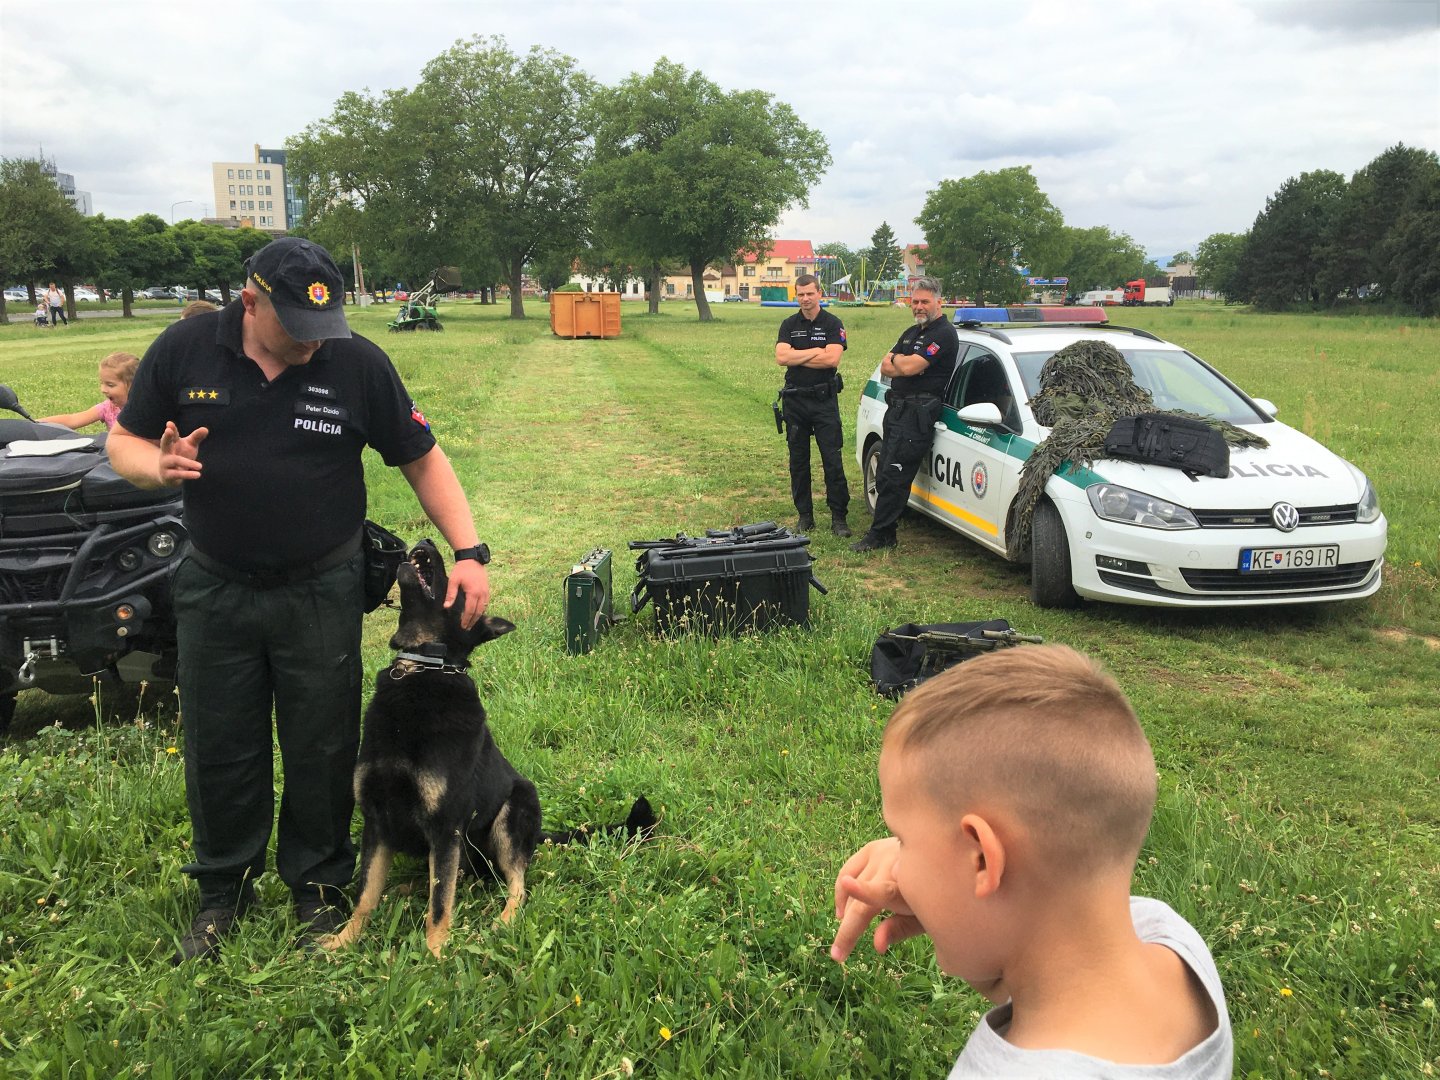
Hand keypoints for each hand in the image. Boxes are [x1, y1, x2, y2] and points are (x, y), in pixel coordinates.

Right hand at [157, 422, 207, 486]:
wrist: (168, 476)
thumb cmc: (181, 456)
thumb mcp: (189, 446)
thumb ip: (196, 438)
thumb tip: (206, 429)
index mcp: (171, 443)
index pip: (172, 435)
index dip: (171, 429)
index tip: (169, 423)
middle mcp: (165, 452)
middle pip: (165, 444)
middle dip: (166, 437)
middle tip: (168, 431)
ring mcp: (164, 464)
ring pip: (175, 461)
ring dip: (187, 463)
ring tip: (200, 466)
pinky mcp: (167, 475)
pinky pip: (177, 474)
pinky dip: (187, 474)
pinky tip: (198, 475)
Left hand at [445, 558, 489, 629]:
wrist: (472, 558)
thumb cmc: (461, 569)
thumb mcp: (453, 581)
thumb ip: (450, 595)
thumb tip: (446, 607)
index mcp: (473, 593)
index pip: (470, 610)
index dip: (466, 619)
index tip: (463, 626)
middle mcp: (482, 594)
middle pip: (478, 612)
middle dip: (473, 621)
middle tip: (467, 628)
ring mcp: (486, 591)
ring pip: (483, 608)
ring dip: (478, 616)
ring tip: (472, 623)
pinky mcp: (487, 589)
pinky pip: (486, 602)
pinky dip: (482, 609)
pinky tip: (478, 612)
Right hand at [830, 838, 924, 963]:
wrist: (943, 858)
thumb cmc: (936, 894)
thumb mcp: (924, 916)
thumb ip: (899, 930)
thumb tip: (877, 947)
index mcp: (909, 882)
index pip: (884, 892)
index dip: (864, 892)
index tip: (846, 894)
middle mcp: (892, 863)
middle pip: (861, 901)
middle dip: (847, 931)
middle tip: (838, 955)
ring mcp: (881, 852)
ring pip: (850, 887)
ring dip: (845, 912)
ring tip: (845, 935)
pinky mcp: (872, 847)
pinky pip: (848, 869)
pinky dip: (842, 889)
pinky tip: (843, 910)